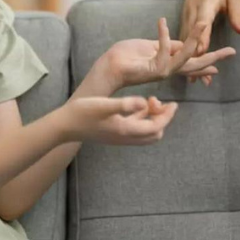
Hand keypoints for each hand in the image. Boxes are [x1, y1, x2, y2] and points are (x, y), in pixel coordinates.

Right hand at [59, 95, 176, 144]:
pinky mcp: (114, 134)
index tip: (174, 103)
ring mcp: (120, 138)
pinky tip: (138, 106)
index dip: (167, 116)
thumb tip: (144, 102)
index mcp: (126, 130)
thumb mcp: (104, 105)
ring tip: (151, 101)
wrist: (65, 126)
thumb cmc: (83, 112)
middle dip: (162, 119)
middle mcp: (125, 138)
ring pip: (146, 133)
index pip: (156, 127)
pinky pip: (136, 130)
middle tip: (159, 102)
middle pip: (155, 134)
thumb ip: (125, 104)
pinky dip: (142, 119)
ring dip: (153, 119)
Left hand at [99, 18, 234, 89]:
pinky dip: (163, 35)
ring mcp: (161, 71)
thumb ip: (165, 45)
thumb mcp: (149, 46)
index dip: (209, 59)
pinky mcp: (152, 69)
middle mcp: (168, 70)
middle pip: (197, 64)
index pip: (193, 61)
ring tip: (203, 22)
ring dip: (194, 38)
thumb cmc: (124, 57)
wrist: (107, 68)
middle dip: (214, 57)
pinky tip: (161, 22)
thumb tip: (180, 42)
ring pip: (185, 56)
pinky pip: (163, 50)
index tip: (227, 54)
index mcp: (168, 64)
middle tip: (232, 51)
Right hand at [181, 0, 239, 84]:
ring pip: (184, 38)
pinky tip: (186, 70)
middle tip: (199, 77)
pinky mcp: (184, 17)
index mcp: (206, 2)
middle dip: (194, 56)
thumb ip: (238, 13)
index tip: (200, 52)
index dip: (200, 37)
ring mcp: (186, 13)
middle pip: (191, 35)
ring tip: (192, 81)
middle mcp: (193, 9)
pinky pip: (183, 37)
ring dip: (187, 59)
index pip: (202, 22)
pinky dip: (184, 53)